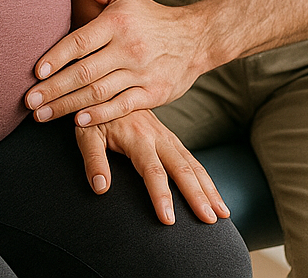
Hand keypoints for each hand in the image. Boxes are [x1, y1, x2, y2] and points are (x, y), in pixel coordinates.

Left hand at [27, 0, 213, 126]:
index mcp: (117, 23)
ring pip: (99, 92)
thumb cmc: (149, 16)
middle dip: (53, 89)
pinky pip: (122, 106)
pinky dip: (100, 115)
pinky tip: (78, 122)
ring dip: (68, 106)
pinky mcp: (153, 93)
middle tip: (28, 101)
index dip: (56, 57)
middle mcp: (129, 48)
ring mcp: (141, 73)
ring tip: (42, 115)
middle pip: (84, 72)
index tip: (35, 72)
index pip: (80, 42)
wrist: (195, 37)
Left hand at [73, 109, 228, 224]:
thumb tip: (101, 187)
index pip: (152, 170)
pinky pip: (193, 160)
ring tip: (222, 213)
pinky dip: (207, 179)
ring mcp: (167, 137)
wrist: (108, 87)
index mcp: (137, 136)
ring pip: (193, 165)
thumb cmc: (93, 116)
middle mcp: (158, 136)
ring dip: (209, 189)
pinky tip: (215, 196)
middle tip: (209, 220)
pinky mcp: (171, 139)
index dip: (161, 195)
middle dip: (197, 195)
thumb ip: (93, 159)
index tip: (168, 219)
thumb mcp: (85, 134)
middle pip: (182, 169)